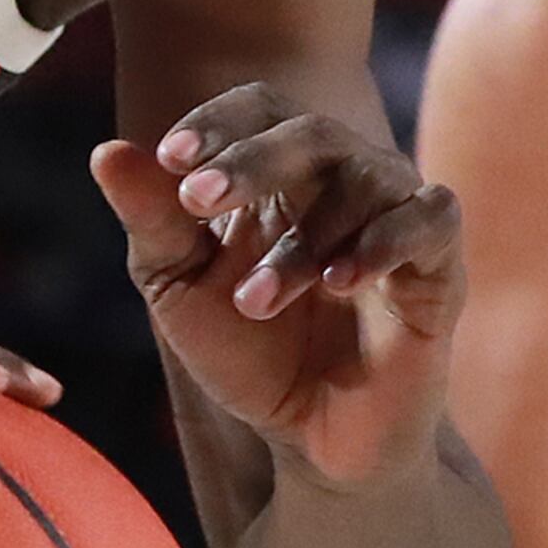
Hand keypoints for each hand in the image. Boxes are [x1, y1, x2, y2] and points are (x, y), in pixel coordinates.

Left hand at [90, 84, 465, 483]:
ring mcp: (396, 215)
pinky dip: (384, 242)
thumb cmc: (247, 353)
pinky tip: (339, 283)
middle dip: (252, 160)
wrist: (313, 440)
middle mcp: (344, 177)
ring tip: (253, 302)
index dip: (217, 123)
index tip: (170, 160)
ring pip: (361, 181)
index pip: (258, 107)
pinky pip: (430, 219)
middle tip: (198, 199)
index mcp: (280, 171)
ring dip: (299, 241)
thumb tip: (107, 152)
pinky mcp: (440, 263)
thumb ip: (152, 222)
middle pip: (310, 129)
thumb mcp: (182, 289)